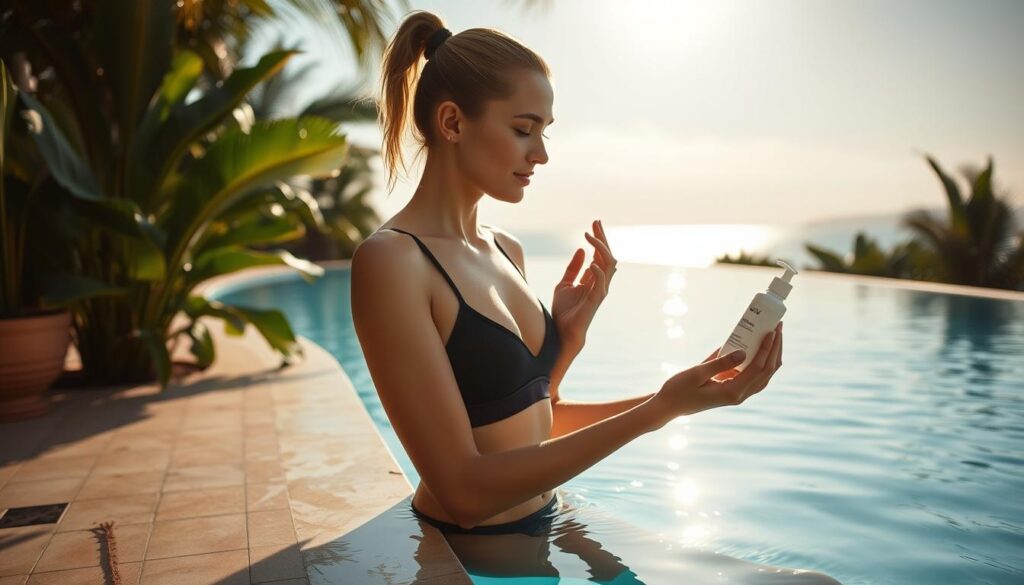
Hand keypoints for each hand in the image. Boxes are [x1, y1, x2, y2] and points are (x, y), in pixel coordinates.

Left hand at [551, 219, 617, 351]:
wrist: (562, 331)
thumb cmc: (564, 311)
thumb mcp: (564, 284)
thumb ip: (573, 268)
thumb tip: (581, 249)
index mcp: (593, 278)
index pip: (599, 254)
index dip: (598, 238)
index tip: (594, 223)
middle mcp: (600, 282)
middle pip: (607, 255)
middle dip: (602, 238)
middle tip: (596, 222)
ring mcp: (600, 290)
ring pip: (609, 265)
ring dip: (601, 249)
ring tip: (590, 237)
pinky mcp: (596, 300)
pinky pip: (602, 283)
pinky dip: (598, 271)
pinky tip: (591, 262)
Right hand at [655, 321, 782, 418]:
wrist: (669, 407)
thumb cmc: (679, 389)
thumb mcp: (698, 373)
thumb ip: (721, 363)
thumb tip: (743, 351)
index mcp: (732, 392)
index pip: (758, 367)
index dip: (767, 348)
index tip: (772, 331)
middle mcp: (739, 396)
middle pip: (767, 371)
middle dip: (775, 349)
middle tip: (778, 328)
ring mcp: (737, 396)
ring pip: (763, 376)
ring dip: (771, 356)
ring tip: (774, 337)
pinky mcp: (732, 392)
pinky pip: (753, 377)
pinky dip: (761, 363)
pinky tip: (760, 349)